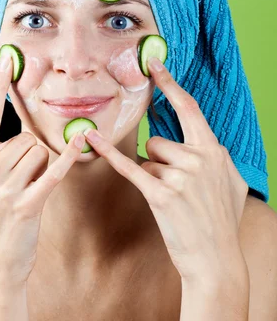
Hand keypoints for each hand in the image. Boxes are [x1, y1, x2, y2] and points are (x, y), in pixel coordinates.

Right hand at [0, 50, 85, 288]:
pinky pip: (53, 171)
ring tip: (29, 188)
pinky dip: (69, 156)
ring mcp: (3, 189)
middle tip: (23, 178)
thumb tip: (23, 130)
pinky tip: (82, 143)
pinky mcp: (26, 205)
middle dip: (32, 152)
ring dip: (42, 166)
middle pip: (25, 137)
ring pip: (40, 152)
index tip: (8, 61)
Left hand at [83, 56, 248, 281]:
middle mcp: (199, 159)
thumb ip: (218, 159)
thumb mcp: (233, 184)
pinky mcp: (161, 195)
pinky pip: (130, 167)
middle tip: (178, 190)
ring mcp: (180, 177)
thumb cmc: (222, 223)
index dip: (170, 83)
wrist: (217, 261)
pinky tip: (91, 140)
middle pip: (158, 142)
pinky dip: (108, 154)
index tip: (153, 63)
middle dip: (160, 162)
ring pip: (148, 160)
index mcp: (214, 151)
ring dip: (153, 178)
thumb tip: (208, 144)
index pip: (188, 108)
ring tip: (174, 202)